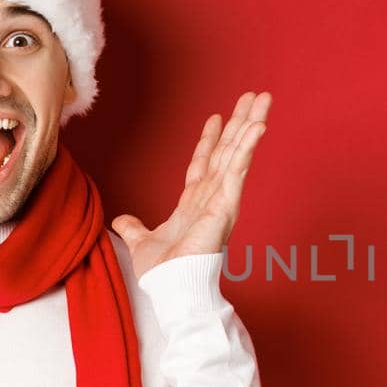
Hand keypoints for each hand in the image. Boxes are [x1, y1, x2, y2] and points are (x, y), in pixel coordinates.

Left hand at [112, 91, 270, 277]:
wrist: (172, 288)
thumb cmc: (164, 274)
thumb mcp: (141, 243)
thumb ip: (134, 228)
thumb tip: (122, 220)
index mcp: (194, 204)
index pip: (204, 163)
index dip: (210, 140)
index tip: (216, 118)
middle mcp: (212, 197)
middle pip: (228, 150)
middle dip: (240, 122)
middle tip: (253, 97)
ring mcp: (223, 199)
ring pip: (238, 153)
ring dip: (251, 124)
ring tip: (264, 99)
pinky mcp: (227, 203)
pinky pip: (239, 169)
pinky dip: (248, 147)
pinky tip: (258, 126)